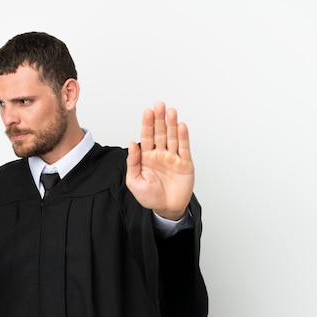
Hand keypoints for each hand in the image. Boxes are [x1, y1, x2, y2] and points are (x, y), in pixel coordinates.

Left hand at [126, 102, 193, 220]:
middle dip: (159, 119)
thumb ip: (132, 162)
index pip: (146, 136)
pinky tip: (181, 126)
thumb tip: (131, 144)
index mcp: (147, 157)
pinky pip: (184, 148)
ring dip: (172, 124)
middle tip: (159, 105)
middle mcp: (160, 155)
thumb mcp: (134, 182)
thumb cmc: (150, 197)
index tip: (147, 111)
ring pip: (172, 137)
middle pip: (160, 133)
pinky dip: (183, 137)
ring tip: (171, 112)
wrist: (166, 209)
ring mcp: (173, 158)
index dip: (147, 124)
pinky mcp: (185, 164)